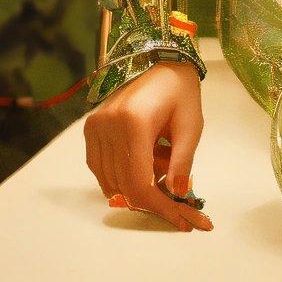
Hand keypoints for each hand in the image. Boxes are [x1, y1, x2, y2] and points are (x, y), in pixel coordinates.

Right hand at [83, 59, 211, 231]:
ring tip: (165, 169)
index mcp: (133, 123)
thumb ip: (182, 162)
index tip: (183, 221)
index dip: (161, 207)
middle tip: (183, 209)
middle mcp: (107, 126)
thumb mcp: (190, 126)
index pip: (140, 183)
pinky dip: (122, 177)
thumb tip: (178, 196)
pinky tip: (147, 166)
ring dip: (138, 188)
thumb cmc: (180, 91)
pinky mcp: (91, 128)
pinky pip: (101, 168)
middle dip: (155, 202)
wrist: (159, 60)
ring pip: (111, 182)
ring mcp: (95, 127)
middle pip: (124, 187)